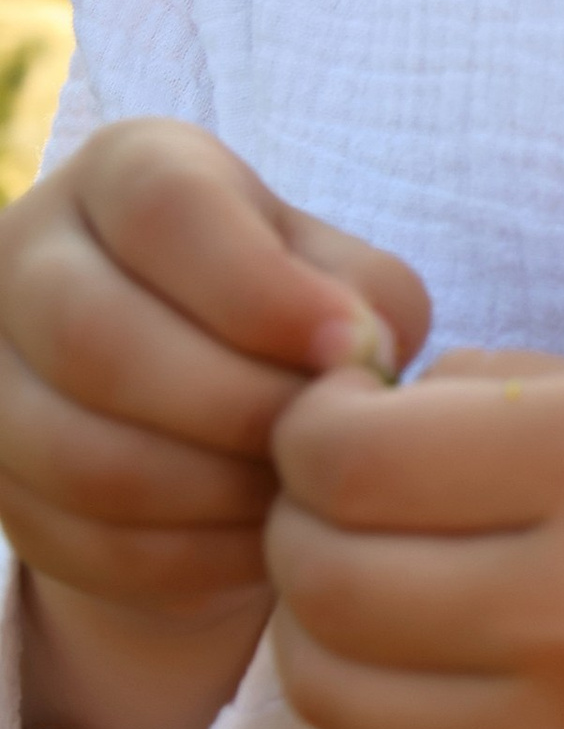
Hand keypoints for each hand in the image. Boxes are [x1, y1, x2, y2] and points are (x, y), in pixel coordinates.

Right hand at [0, 124, 431, 728]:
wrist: (217, 412)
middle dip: (235, 408)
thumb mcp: (343, 278)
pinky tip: (256, 544)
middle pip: (98, 339)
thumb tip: (356, 352)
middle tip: (320, 444)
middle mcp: (29, 252)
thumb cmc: (298, 319)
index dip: (260, 290)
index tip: (352, 348)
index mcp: (128, 171)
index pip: (166, 210)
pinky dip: (188, 558)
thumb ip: (364, 298)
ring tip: (297, 497)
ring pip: (81, 456)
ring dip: (214, 495)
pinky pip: (82, 540)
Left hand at [265, 356, 563, 728]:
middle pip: (318, 566)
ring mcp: (557, 726)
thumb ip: (510, 389)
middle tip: (341, 499)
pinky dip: (387, 691)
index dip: (313, 428)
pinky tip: (443, 652)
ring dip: (317, 617)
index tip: (346, 419)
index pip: (348, 452)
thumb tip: (361, 405)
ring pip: (325, 674)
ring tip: (370, 580)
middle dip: (297, 520)